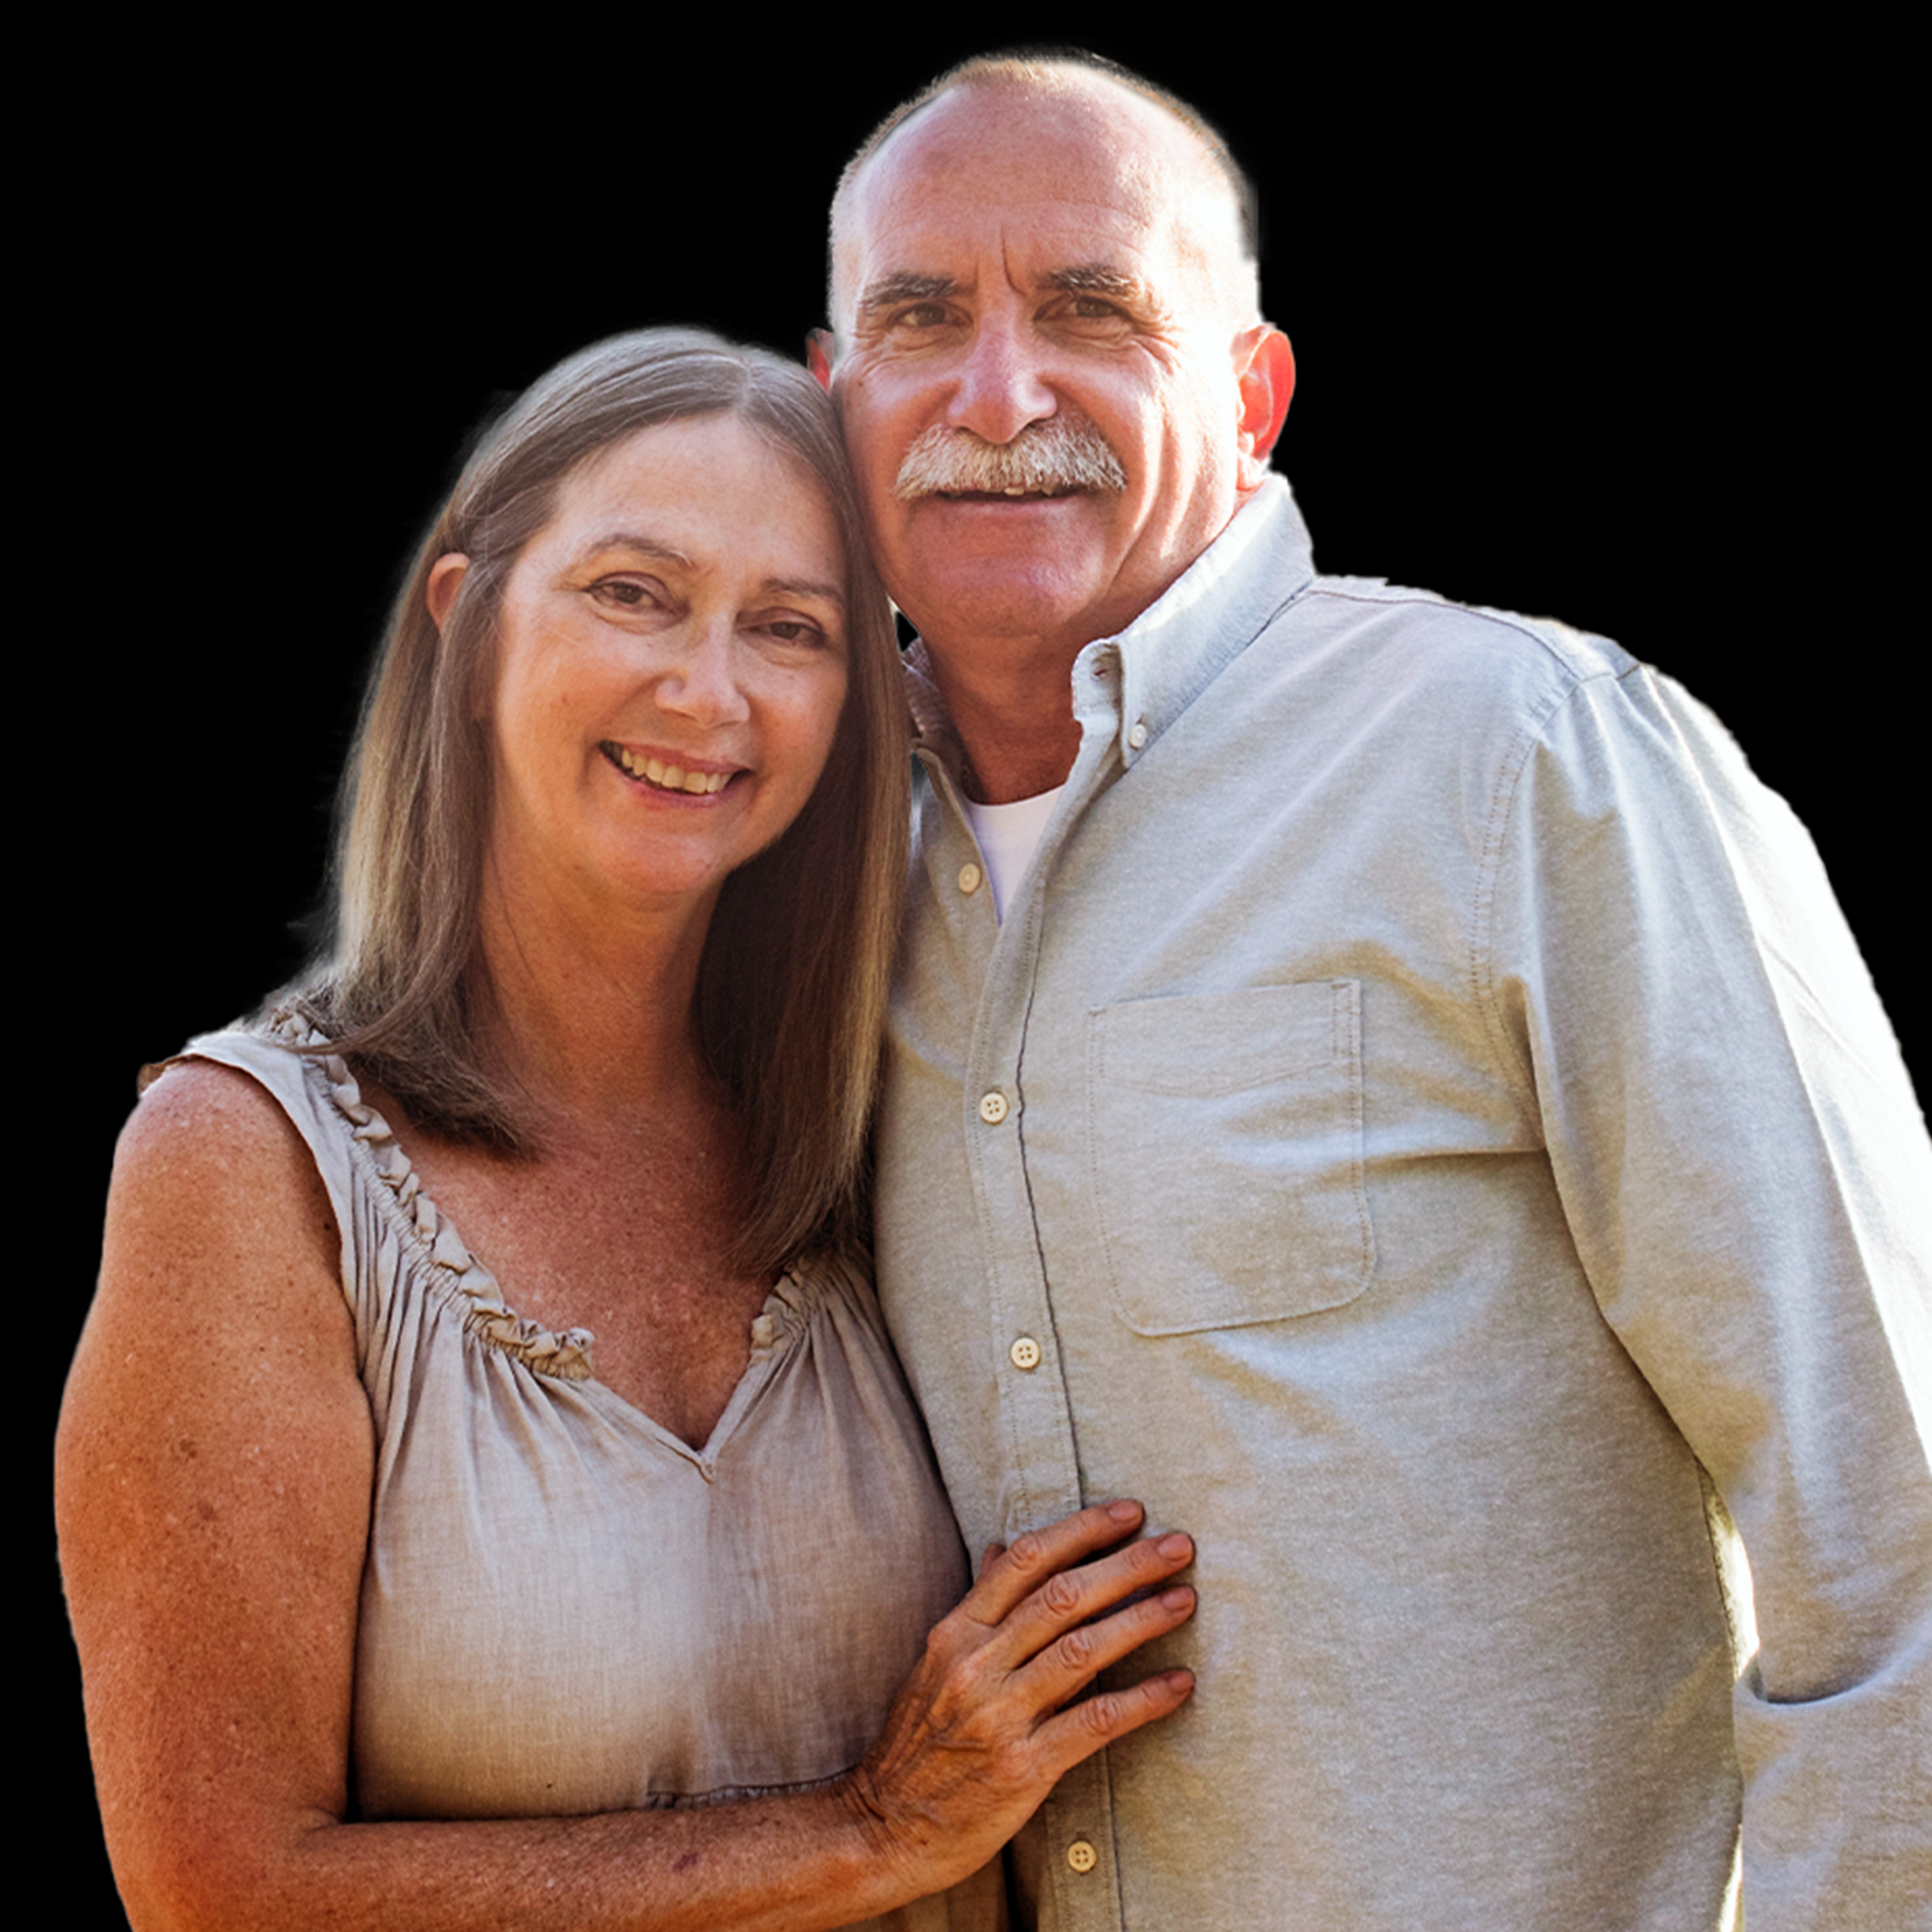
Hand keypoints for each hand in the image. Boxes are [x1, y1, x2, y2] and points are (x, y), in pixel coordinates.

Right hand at [839, 1500, 1194, 1892]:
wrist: (884, 1828)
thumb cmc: (917, 1742)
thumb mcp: (935, 1662)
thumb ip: (977, 1604)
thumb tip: (1002, 1546)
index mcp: (956, 1633)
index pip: (1026, 1561)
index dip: (1082, 1531)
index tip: (1130, 1512)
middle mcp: (977, 1665)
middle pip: (1063, 1596)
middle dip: (1127, 1565)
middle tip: (1178, 1545)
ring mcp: (999, 1715)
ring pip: (1083, 1650)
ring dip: (1141, 1620)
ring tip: (1185, 1600)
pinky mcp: (1023, 1767)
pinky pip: (1093, 1722)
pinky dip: (1141, 1700)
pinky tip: (1179, 1684)